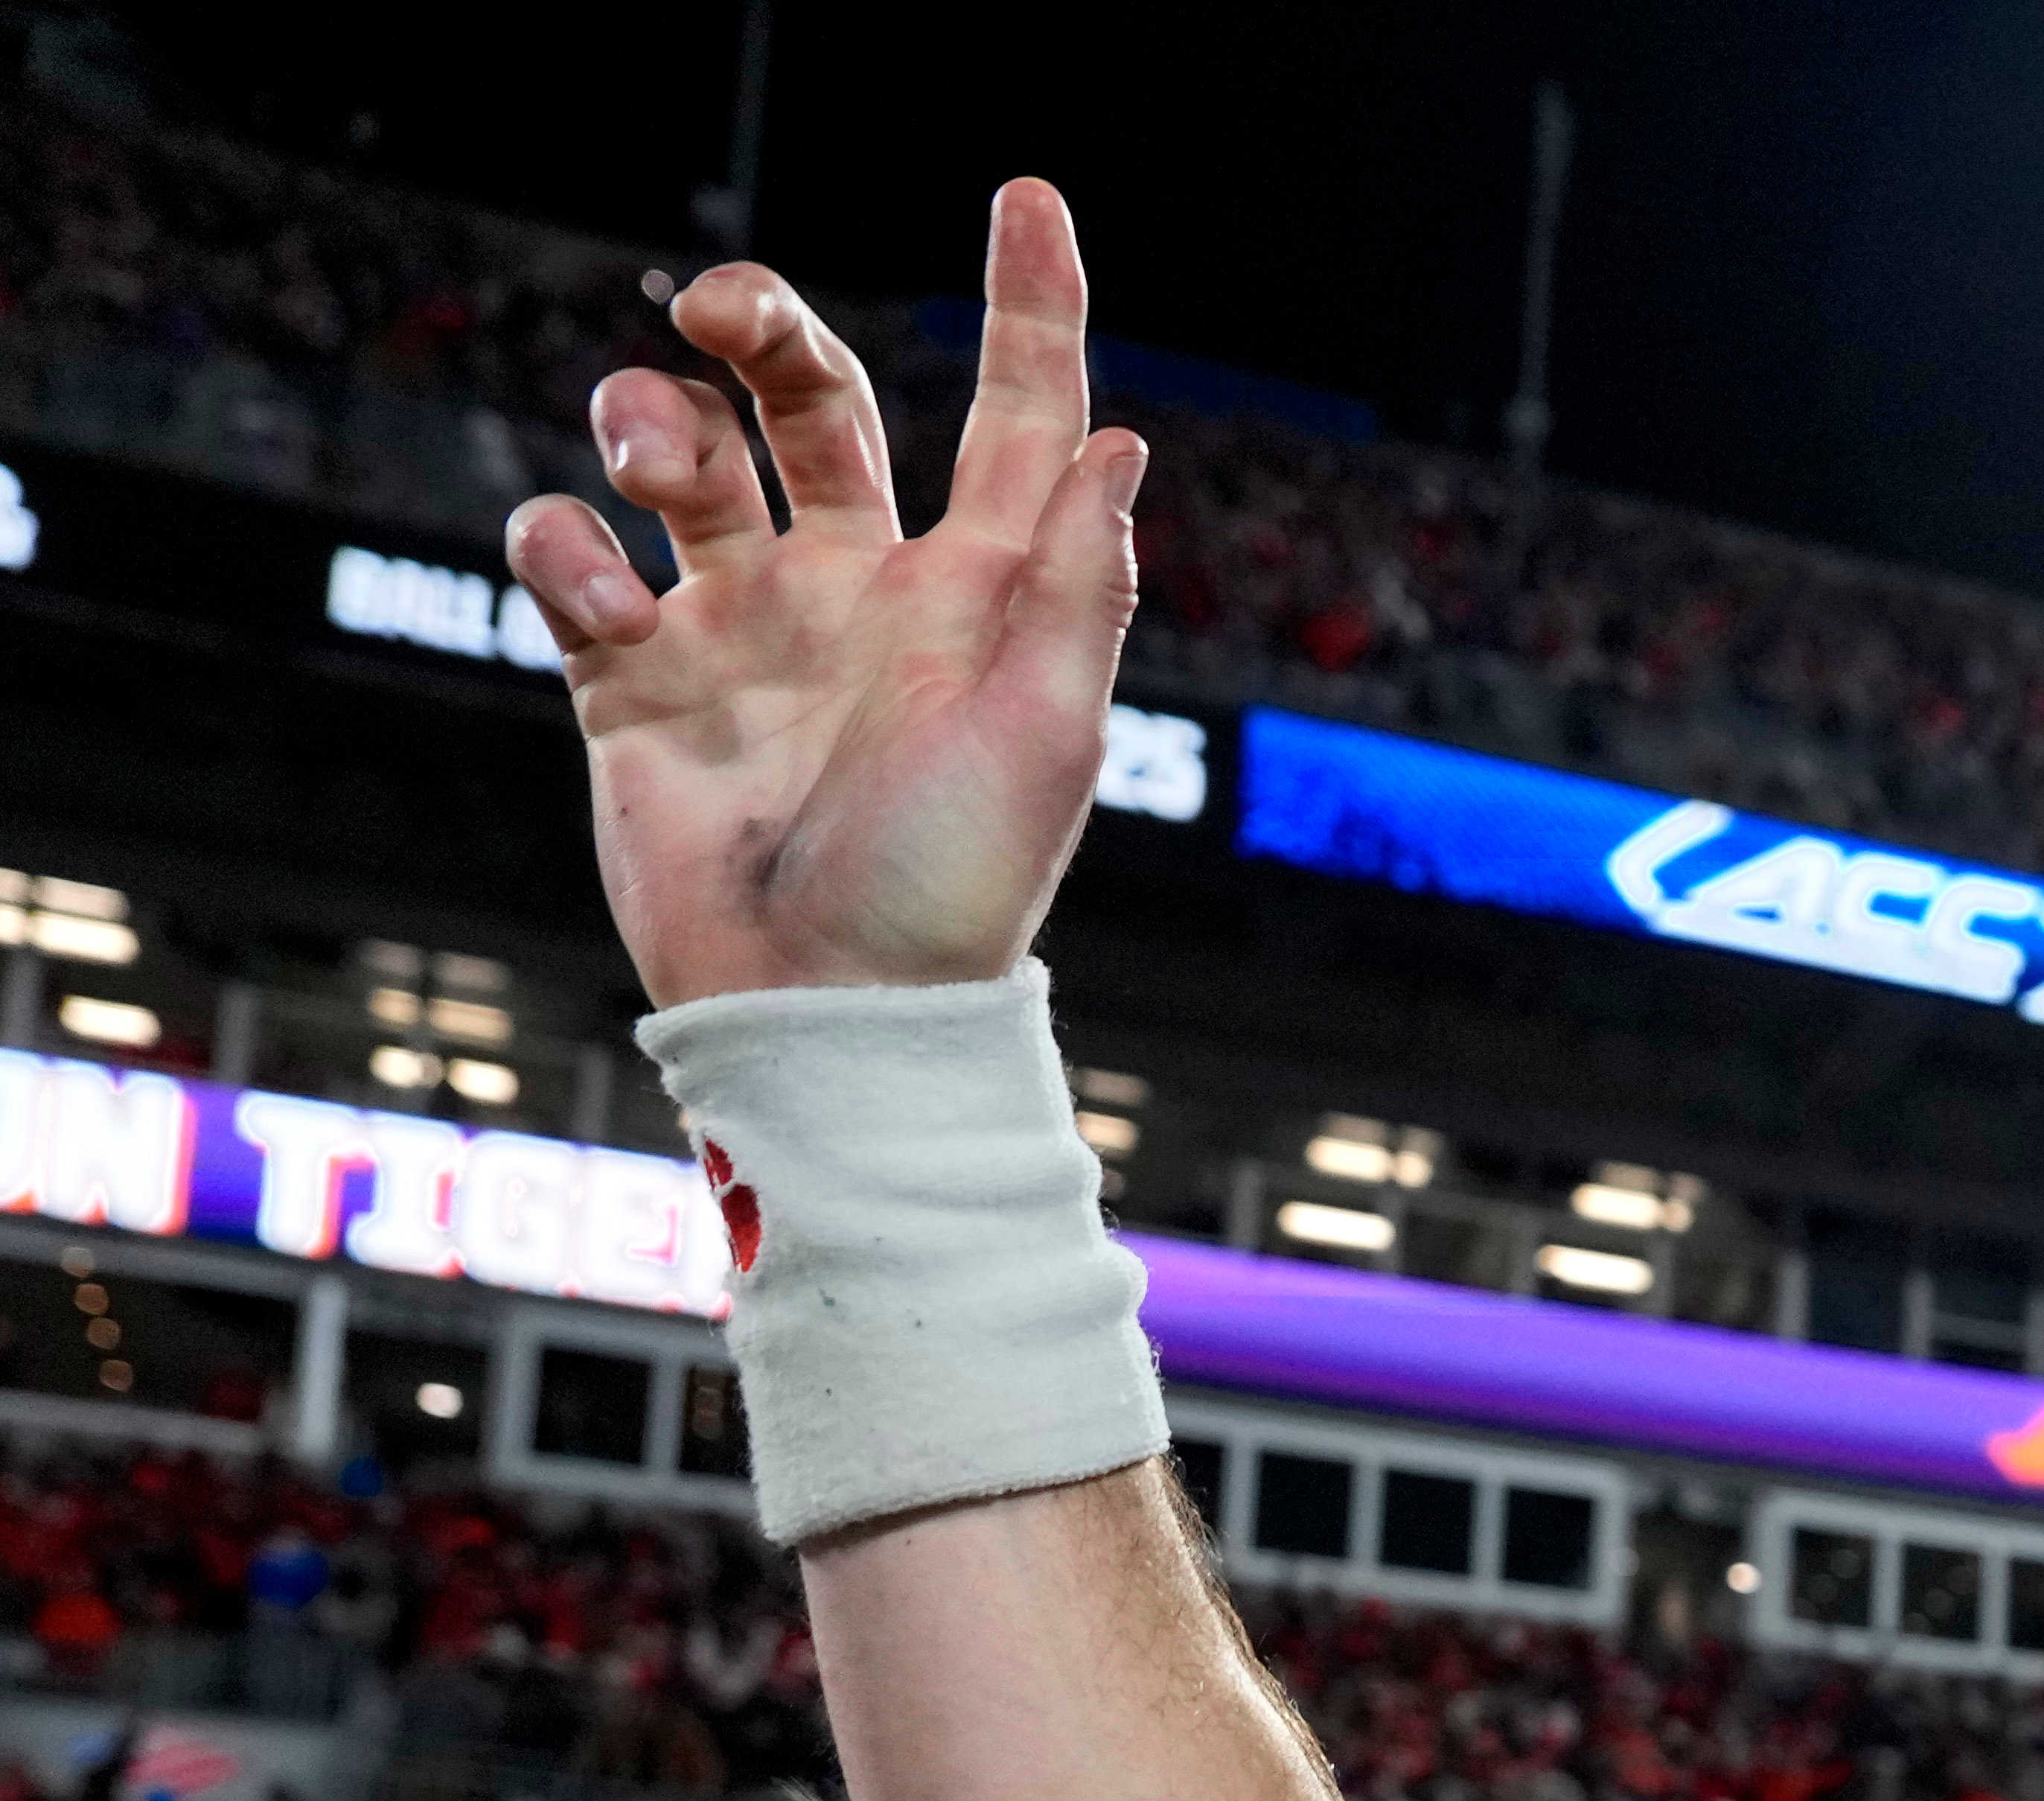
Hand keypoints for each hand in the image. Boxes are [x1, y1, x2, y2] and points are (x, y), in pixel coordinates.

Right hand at [505, 177, 1138, 1009]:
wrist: (828, 1007)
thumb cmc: (956, 886)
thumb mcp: (1046, 728)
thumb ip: (1073, 581)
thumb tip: (1120, 440)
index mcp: (974, 588)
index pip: (1013, 412)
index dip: (1030, 305)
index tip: (1029, 192)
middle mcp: (857, 588)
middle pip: (808, 398)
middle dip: (759, 324)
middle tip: (718, 311)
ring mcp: (742, 629)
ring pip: (677, 454)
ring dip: (649, 424)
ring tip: (657, 471)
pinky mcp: (636, 682)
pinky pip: (572, 560)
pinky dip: (565, 547)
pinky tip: (603, 598)